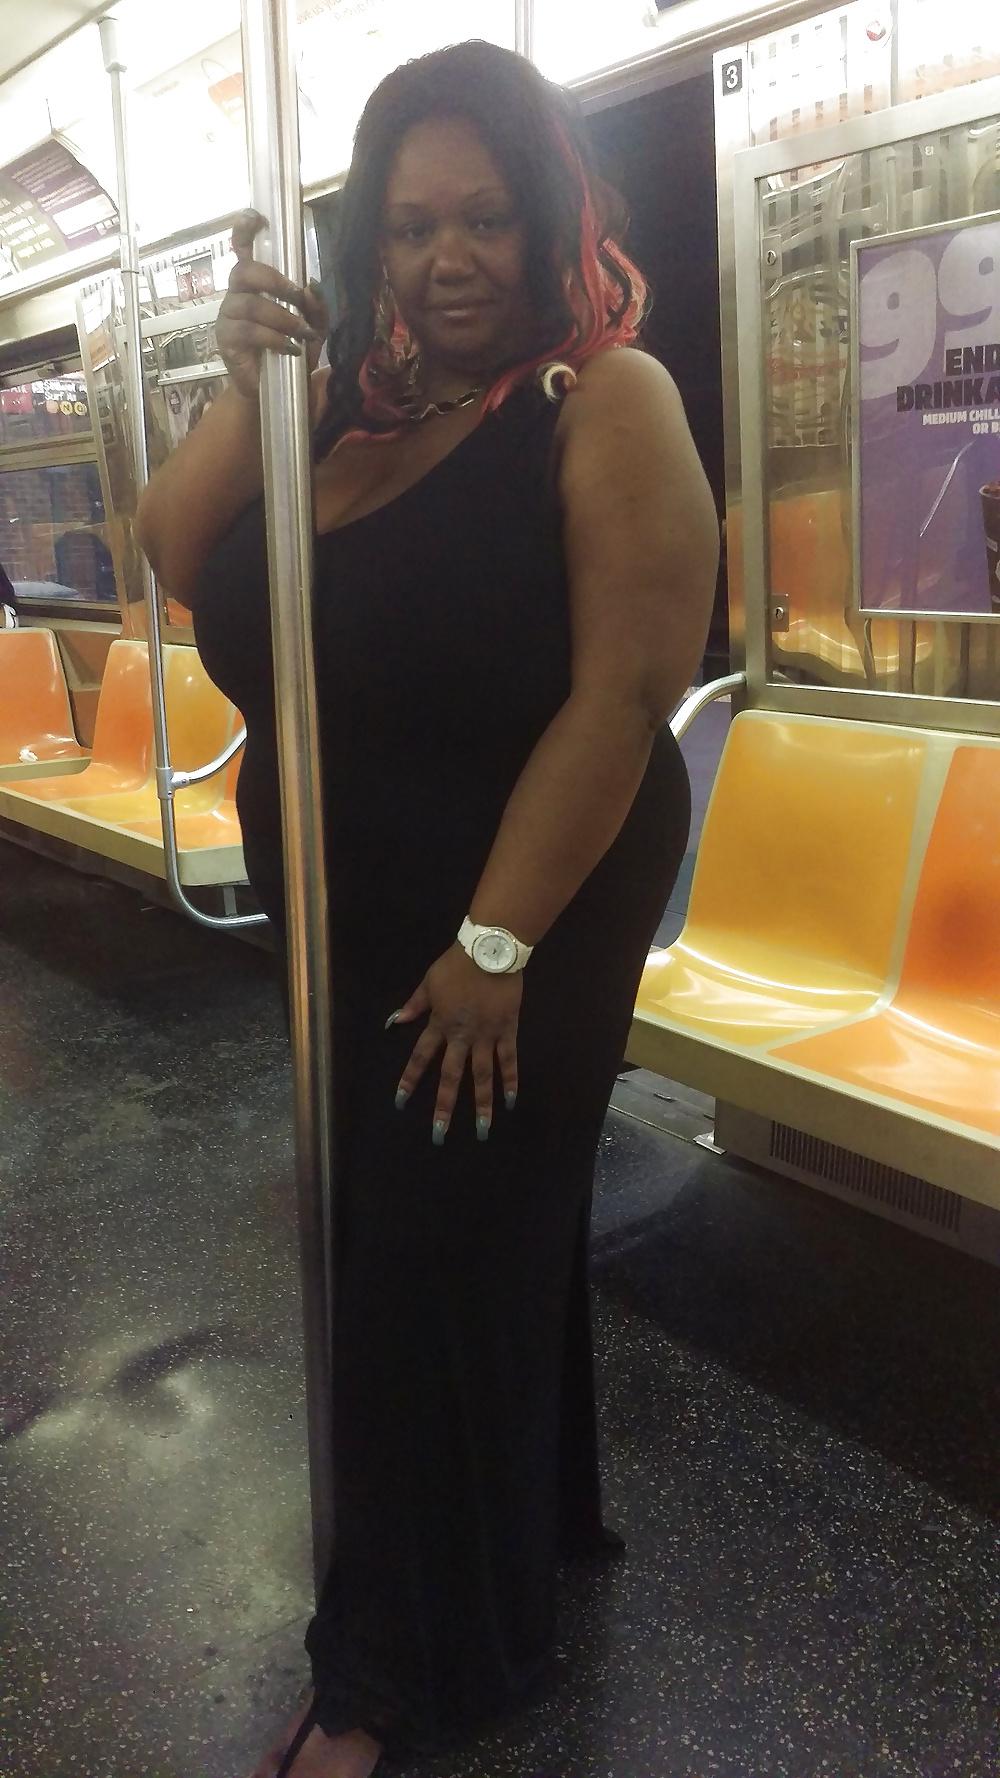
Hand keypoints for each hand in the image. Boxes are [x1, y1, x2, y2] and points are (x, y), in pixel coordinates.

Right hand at [216, 210, 329, 400]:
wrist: (274, 392)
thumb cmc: (289, 352)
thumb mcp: (312, 328)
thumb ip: (316, 307)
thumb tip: (311, 285)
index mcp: (254, 284)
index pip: (242, 249)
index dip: (244, 230)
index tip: (256, 218)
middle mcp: (237, 295)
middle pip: (244, 271)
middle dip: (275, 281)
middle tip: (298, 298)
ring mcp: (228, 316)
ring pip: (251, 305)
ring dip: (283, 318)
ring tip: (302, 334)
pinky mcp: (226, 340)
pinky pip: (250, 331)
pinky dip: (275, 339)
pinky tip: (290, 350)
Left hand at [391, 945, 521, 1143]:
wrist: (490, 950)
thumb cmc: (457, 964)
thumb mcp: (429, 982)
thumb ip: (415, 1005)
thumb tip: (394, 1021)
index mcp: (440, 1023)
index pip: (421, 1057)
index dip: (410, 1079)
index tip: (401, 1101)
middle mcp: (461, 1036)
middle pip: (451, 1076)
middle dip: (444, 1106)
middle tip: (439, 1134)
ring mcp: (486, 1035)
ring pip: (482, 1075)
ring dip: (481, 1104)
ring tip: (481, 1130)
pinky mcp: (507, 1030)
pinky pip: (509, 1059)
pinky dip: (510, 1080)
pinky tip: (510, 1101)